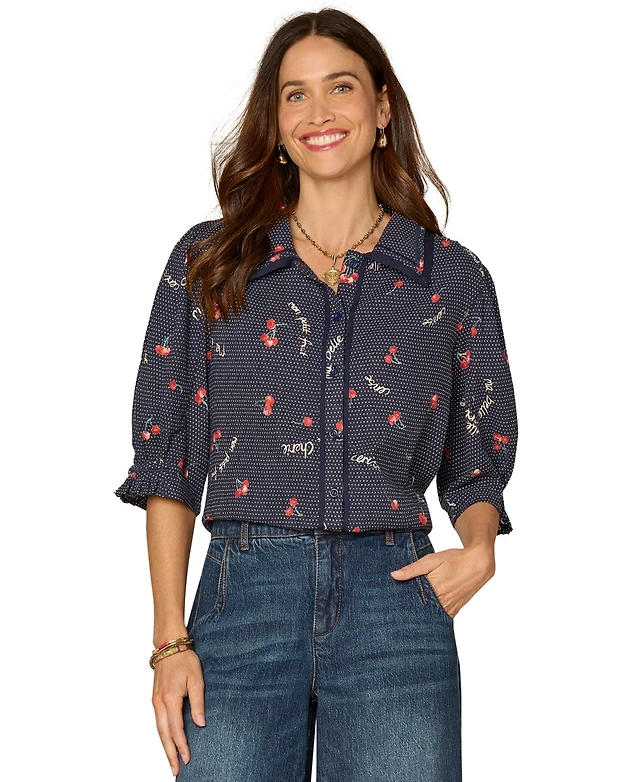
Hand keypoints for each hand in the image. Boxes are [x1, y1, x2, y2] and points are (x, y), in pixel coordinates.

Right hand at [151, 649, 205, 775]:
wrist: (169, 646)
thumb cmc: (184, 660)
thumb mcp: (196, 679)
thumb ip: (198, 703)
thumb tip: (200, 724)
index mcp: (170, 699)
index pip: (176, 729)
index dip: (182, 745)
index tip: (187, 759)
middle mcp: (159, 703)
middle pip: (164, 734)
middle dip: (170, 753)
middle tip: (175, 770)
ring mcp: (155, 701)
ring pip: (159, 730)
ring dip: (165, 746)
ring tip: (171, 760)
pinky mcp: (155, 699)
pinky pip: (158, 722)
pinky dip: (162, 734)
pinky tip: (167, 741)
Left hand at [390, 543, 495, 618]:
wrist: (478, 563)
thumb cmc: (455, 560)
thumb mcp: (431, 560)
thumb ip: (412, 569)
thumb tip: (394, 575)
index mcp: (436, 591)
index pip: (413, 603)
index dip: (402, 604)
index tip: (393, 605)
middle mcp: (444, 603)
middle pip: (421, 612)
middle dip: (410, 612)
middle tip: (397, 612)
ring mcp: (451, 608)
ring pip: (431, 617)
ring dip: (422, 614)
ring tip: (409, 614)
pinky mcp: (455, 610)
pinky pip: (441, 617)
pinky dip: (433, 615)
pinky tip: (425, 613)